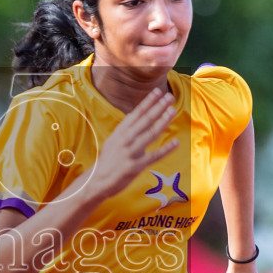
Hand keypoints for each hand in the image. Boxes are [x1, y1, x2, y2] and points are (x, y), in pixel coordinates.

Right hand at [84, 87, 178, 201]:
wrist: (96, 181)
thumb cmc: (108, 161)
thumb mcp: (113, 141)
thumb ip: (126, 130)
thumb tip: (138, 116)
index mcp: (119, 132)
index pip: (136, 113)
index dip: (148, 102)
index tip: (158, 91)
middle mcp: (124, 140)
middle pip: (144, 120)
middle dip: (158, 107)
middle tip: (170, 96)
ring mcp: (130, 153)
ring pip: (150, 134)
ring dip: (163, 121)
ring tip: (173, 111)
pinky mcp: (135, 167)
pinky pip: (153, 156)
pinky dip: (165, 149)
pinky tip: (175, 142)